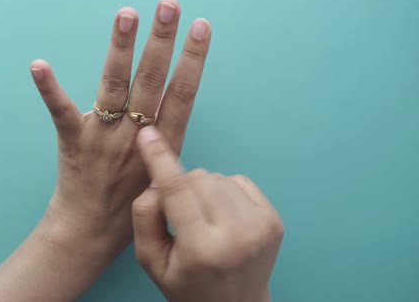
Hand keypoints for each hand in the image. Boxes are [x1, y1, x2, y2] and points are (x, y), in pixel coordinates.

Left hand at [31, 0, 210, 257]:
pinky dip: (49, 89)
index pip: (182, 94)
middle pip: (151, 81)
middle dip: (162, 41)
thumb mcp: (162, 172)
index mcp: (162, 144)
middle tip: (169, 6)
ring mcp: (104, 138)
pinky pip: (61, 112)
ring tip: (128, 14)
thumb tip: (171, 104)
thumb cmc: (131, 205)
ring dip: (122, 48)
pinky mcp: (73, 143)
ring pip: (114, 86)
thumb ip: (165, 138)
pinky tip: (39, 64)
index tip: (201, 28)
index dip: (193, 60)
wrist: (91, 234)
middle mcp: (136, 136)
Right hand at [132, 127, 283, 301]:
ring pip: (218, 176)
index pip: (178, 190)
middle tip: (182, 214)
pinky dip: (225, 191)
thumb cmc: (187, 284)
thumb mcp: (151, 260)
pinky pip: (239, 180)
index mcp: (201, 249)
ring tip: (205, 219)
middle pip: (198, 177)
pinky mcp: (274, 219)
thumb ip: (145, 216)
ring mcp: (260, 226)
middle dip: (183, 186)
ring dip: (205, 190)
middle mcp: (236, 235)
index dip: (160, 159)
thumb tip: (157, 178)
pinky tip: (223, 216)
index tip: (148, 134)